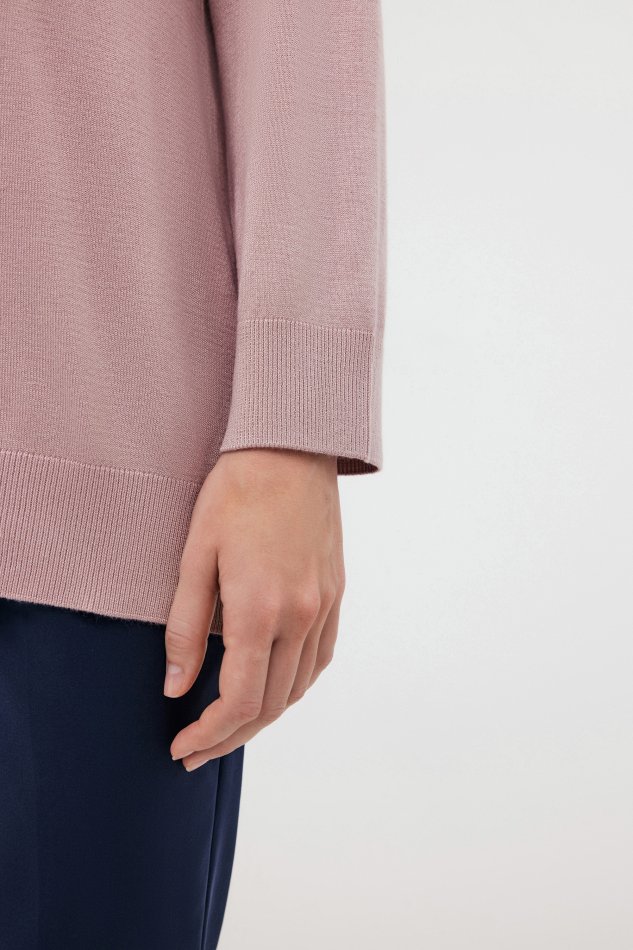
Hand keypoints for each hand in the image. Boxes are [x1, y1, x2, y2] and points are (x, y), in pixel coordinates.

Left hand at [165, 447, 344, 770]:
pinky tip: (274, 686)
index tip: (182, 747)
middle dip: (230, 736)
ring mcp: (324, 606)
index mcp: (259, 608)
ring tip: (230, 725)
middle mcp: (300, 616)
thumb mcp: (195, 555)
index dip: (209, 734)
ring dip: (263, 716)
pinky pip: (320, 659)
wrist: (291, 448)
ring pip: (298, 687)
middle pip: (270, 705)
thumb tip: (175, 686)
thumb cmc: (236, 492)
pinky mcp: (335, 593)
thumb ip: (185, 627)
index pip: (238, 700)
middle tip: (196, 750)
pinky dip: (294, 685)